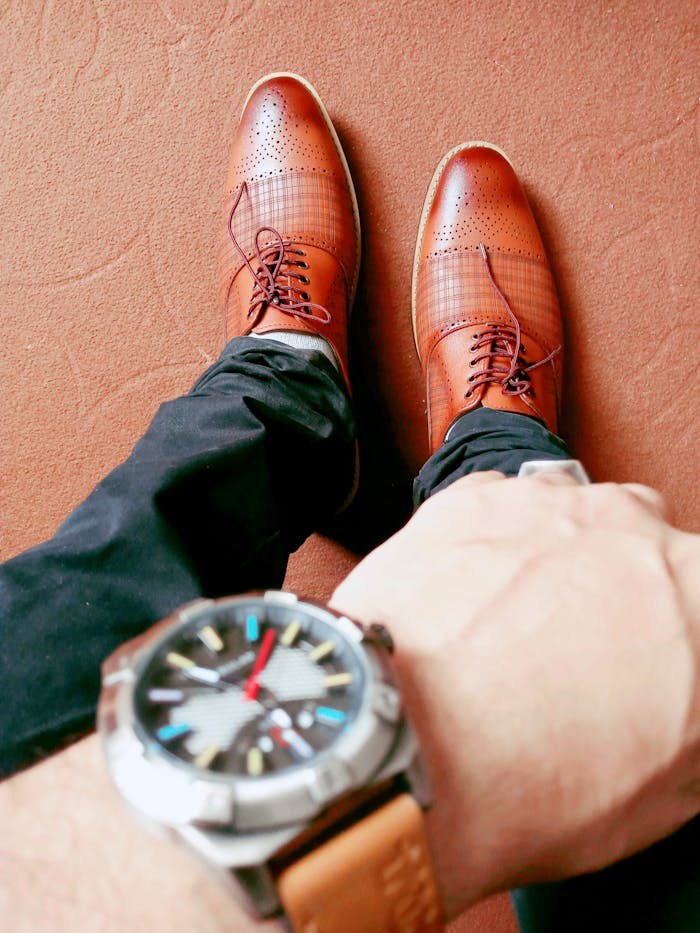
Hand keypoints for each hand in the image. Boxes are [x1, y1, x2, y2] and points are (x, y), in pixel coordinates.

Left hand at [331, 471, 699, 914]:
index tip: (650, 670)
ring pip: (573, 518)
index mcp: (697, 592)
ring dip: (558, 560)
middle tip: (584, 656)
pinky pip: (501, 509)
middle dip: (624, 592)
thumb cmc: (526, 780)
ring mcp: (546, 503)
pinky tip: (474, 597)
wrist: (402, 745)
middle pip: (647, 549)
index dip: (676, 644)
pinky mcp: (471, 500)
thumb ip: (689, 726)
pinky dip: (494, 545)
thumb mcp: (664, 790)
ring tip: (516, 627)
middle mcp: (630, 528)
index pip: (695, 601)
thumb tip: (682, 716)